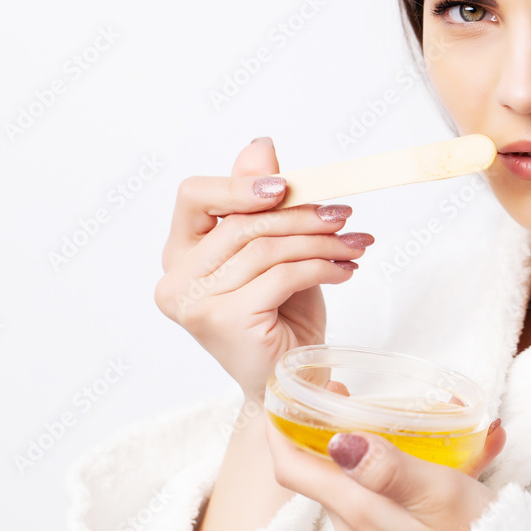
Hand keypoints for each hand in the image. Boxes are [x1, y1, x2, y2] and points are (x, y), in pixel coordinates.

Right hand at [153, 137, 374, 400]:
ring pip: (266, 249)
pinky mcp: (224, 320)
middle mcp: (177, 278)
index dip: (239, 184)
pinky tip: (345, 271)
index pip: (194, 195)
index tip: (286, 186)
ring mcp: (195, 302)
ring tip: (354, 245)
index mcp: (180, 253)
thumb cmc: (279, 318)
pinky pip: (282, 275)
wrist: (289, 385)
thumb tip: (260, 146)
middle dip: (301, 215)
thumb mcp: (273, 253)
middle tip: (343, 216)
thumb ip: (260, 205)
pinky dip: (322, 268)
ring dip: (320, 242)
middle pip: (241, 223)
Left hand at [265, 418, 506, 530]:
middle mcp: (357, 528)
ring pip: (362, 481)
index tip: (285, 394)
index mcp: (358, 511)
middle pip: (324, 470)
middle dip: (331, 428)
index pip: (291, 468)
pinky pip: (393, 496)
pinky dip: (413, 469)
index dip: (280, 427)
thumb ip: (386, 467)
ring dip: (380, 446)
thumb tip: (338, 442)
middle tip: (348, 393)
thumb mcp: (437, 493)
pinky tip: (461, 454)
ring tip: (423, 418)